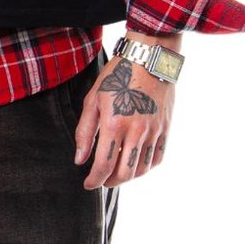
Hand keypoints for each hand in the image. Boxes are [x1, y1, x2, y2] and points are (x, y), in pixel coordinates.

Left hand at [74, 55, 173, 189]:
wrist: (148, 59)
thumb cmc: (117, 76)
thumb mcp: (93, 100)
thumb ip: (84, 132)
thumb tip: (80, 160)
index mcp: (114, 124)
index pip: (103, 165)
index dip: (94, 180)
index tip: (88, 184)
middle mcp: (135, 131)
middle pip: (124, 174)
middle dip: (110, 182)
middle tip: (101, 180)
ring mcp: (153, 131)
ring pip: (142, 169)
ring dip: (127, 177)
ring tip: (117, 172)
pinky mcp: (165, 128)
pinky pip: (157, 157)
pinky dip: (146, 167)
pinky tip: (135, 164)